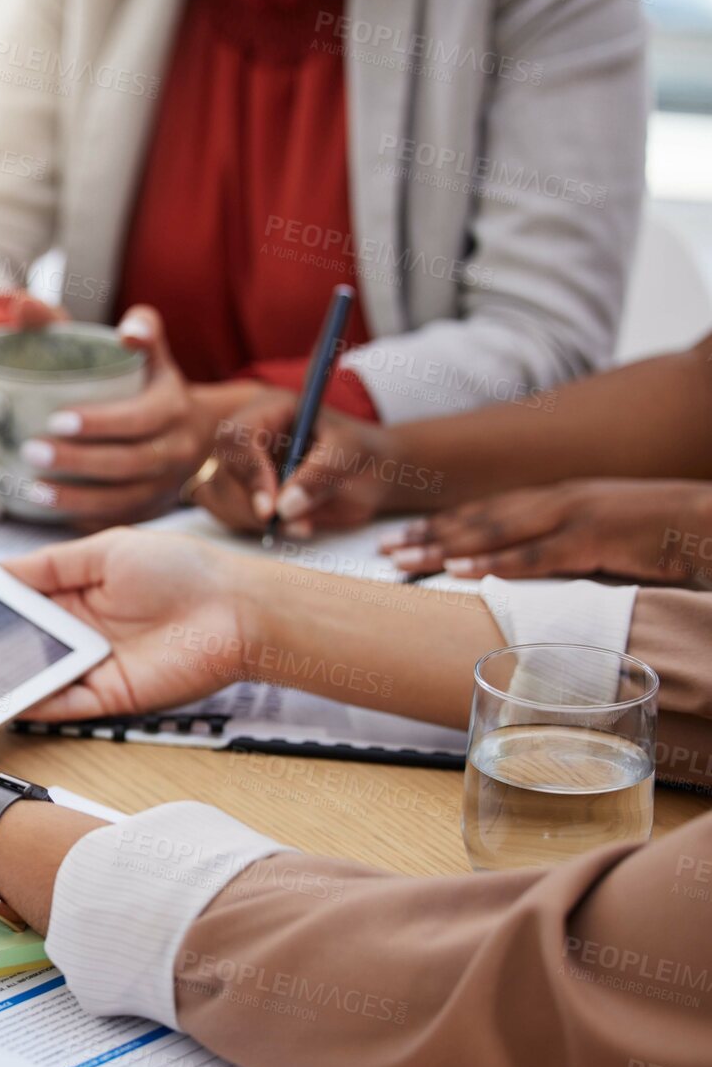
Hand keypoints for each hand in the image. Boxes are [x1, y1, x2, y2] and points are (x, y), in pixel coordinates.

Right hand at [2, 528, 252, 717]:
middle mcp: (77, 631)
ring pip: (36, 676)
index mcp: (73, 592)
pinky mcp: (109, 697)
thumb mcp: (106, 550)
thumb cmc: (181, 570)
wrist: (236, 609)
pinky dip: (36, 705)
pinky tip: (7, 698)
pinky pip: (64, 706)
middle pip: (20, 640)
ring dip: (5, 676)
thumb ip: (49, 564)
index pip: (17, 601)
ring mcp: (90, 666)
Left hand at [6, 306, 209, 526]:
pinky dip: (84, 518)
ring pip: (121, 499)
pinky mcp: (150, 510)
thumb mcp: (147, 350)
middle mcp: (176, 450)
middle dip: (77, 461)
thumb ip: (112, 324)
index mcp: (173, 407)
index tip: (54, 420)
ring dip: (75, 498)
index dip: (98, 422)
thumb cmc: (153, 383)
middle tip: (30, 452)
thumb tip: (42, 305)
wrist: (199, 430)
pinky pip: (117, 520)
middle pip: (126, 463)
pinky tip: (50, 513)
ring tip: (32, 490)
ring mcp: (164, 486)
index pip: (137, 418)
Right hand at [198, 387, 415, 535]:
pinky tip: (290, 525)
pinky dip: (254, 527)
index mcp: (270, 411)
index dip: (248, 469)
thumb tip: (284, 507)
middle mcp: (249, 436)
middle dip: (252, 502)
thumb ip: (320, 474)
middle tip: (285, 521)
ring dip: (255, 519)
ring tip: (301, 524)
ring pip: (221, 495)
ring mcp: (242, 465)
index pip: (237, 434)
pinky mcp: (241, 491)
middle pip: (225, 469)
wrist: (368, 476)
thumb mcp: (350, 454)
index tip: (270, 505)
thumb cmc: (360, 453)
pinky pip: (228, 512)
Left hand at [380, 480, 711, 581]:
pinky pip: (535, 553)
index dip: (443, 523)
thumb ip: (563, 543)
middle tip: (387, 550)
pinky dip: (495, 562)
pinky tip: (463, 569)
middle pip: (479, 518)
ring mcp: (574, 516)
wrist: (710, 518)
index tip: (405, 536)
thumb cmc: (660, 532)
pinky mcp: (594, 537)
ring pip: (495, 531)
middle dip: (429, 534)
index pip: (487, 510)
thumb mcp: (601, 534)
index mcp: (557, 497)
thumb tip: (527, 565)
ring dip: (447, 546)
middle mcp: (557, 500)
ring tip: (408, 560)